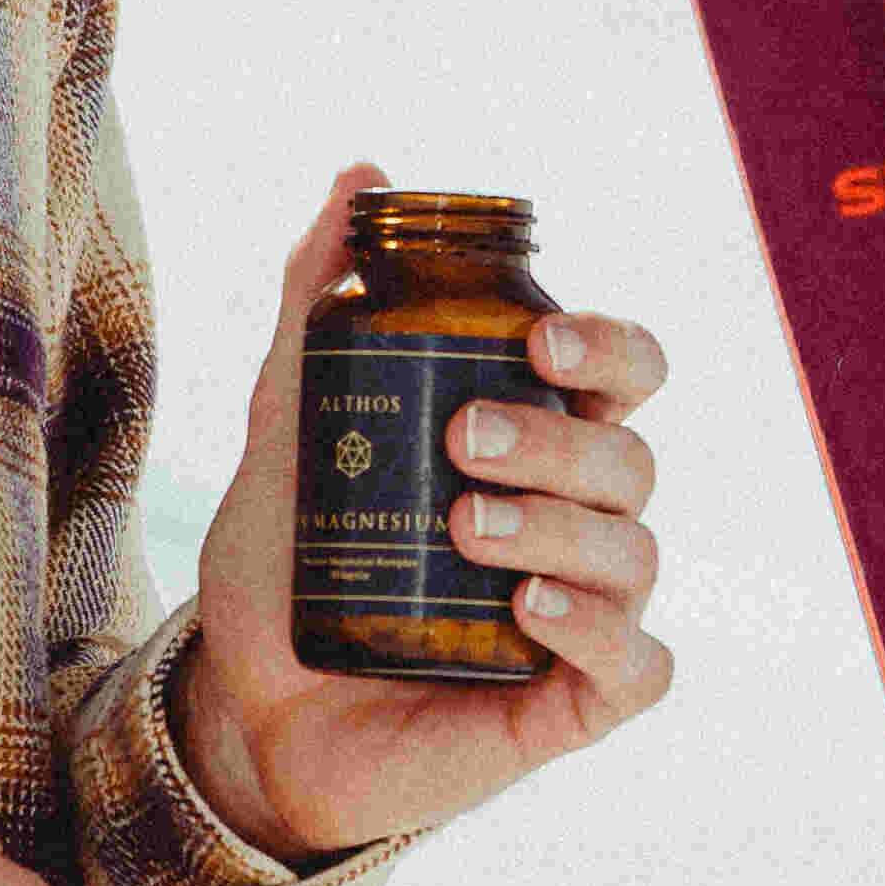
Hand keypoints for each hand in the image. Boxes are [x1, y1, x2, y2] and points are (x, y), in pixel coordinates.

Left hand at [176, 162, 675, 866]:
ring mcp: (581, 614)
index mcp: (533, 441)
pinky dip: (596, 628)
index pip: (624, 374)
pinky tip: (527, 608)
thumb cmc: (289, 566)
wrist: (245, 711)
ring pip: (635, 551)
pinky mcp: (571, 706)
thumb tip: (360, 174)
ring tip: (465, 525)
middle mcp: (575, 521)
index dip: (610, 345)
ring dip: (558, 525)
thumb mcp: (285, 426)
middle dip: (555, 437)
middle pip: (630, 458)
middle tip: (462, 436)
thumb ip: (315, 305)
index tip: (537, 335)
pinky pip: (639, 665)